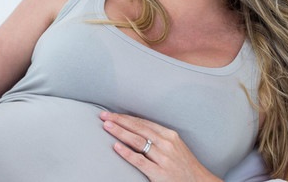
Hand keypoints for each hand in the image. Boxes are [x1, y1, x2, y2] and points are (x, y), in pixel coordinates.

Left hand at [100, 111, 220, 181]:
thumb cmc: (184, 164)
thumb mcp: (174, 145)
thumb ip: (158, 136)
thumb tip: (135, 128)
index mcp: (169, 135)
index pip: (142, 123)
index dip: (125, 118)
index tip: (111, 114)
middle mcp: (167, 144)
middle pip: (138, 128)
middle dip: (119, 121)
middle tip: (104, 116)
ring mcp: (164, 159)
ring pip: (138, 141)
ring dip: (120, 132)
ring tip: (107, 126)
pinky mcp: (160, 173)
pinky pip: (140, 161)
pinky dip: (127, 153)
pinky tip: (116, 147)